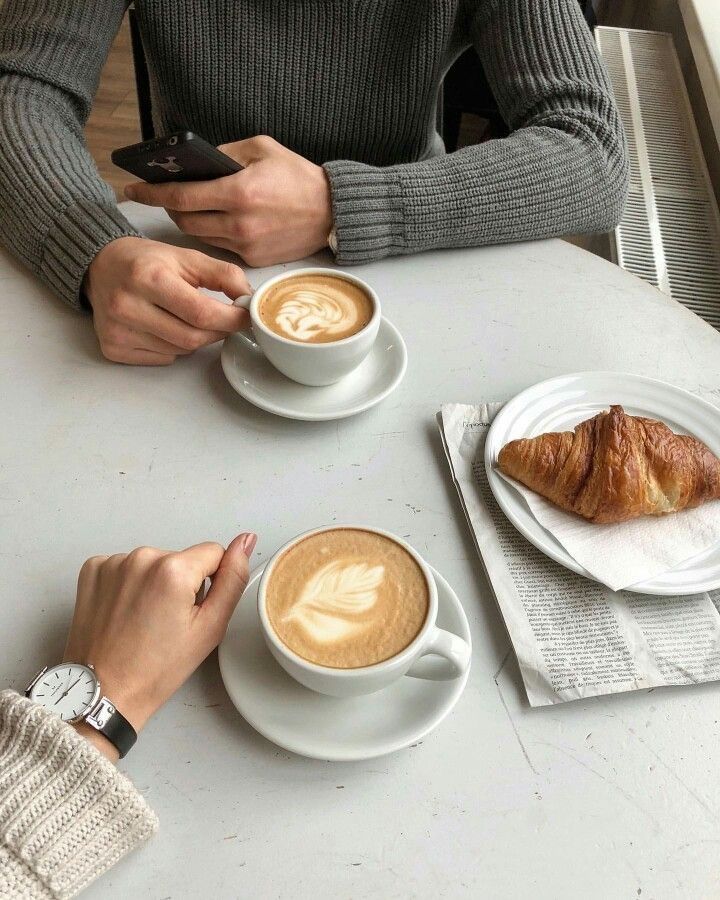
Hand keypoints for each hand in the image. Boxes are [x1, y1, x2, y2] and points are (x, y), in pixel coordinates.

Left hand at [64, 533, 256, 759]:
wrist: (104, 691)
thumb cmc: (157, 669)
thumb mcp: (210, 628)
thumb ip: (233, 579)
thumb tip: (245, 541)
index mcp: (174, 570)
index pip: (213, 553)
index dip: (209, 584)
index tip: (190, 612)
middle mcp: (141, 557)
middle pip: (181, 558)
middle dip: (180, 584)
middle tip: (167, 622)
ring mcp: (113, 562)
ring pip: (154, 562)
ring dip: (154, 584)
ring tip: (143, 620)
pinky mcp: (92, 570)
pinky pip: (125, 566)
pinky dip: (128, 584)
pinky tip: (124, 612)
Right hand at [84, 237, 250, 364]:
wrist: (99, 266)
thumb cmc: (147, 261)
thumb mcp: (187, 257)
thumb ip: (223, 275)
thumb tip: (249, 300)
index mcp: (148, 278)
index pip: (201, 313)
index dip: (231, 320)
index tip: (246, 317)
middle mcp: (127, 306)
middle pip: (192, 338)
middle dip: (217, 331)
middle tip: (223, 319)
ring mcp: (117, 330)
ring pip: (180, 350)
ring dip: (195, 338)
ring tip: (188, 317)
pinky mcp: (112, 347)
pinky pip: (162, 358)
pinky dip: (174, 347)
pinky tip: (165, 326)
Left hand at [124, 136, 332, 266]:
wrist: (333, 213)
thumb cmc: (299, 177)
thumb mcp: (261, 149)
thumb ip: (224, 153)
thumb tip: (194, 162)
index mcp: (239, 191)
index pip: (181, 195)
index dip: (152, 192)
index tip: (133, 188)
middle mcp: (239, 223)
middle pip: (185, 220)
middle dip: (170, 207)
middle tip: (166, 196)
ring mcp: (246, 245)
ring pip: (200, 236)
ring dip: (191, 221)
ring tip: (192, 207)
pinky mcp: (253, 260)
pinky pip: (221, 247)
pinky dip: (214, 234)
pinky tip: (220, 221)